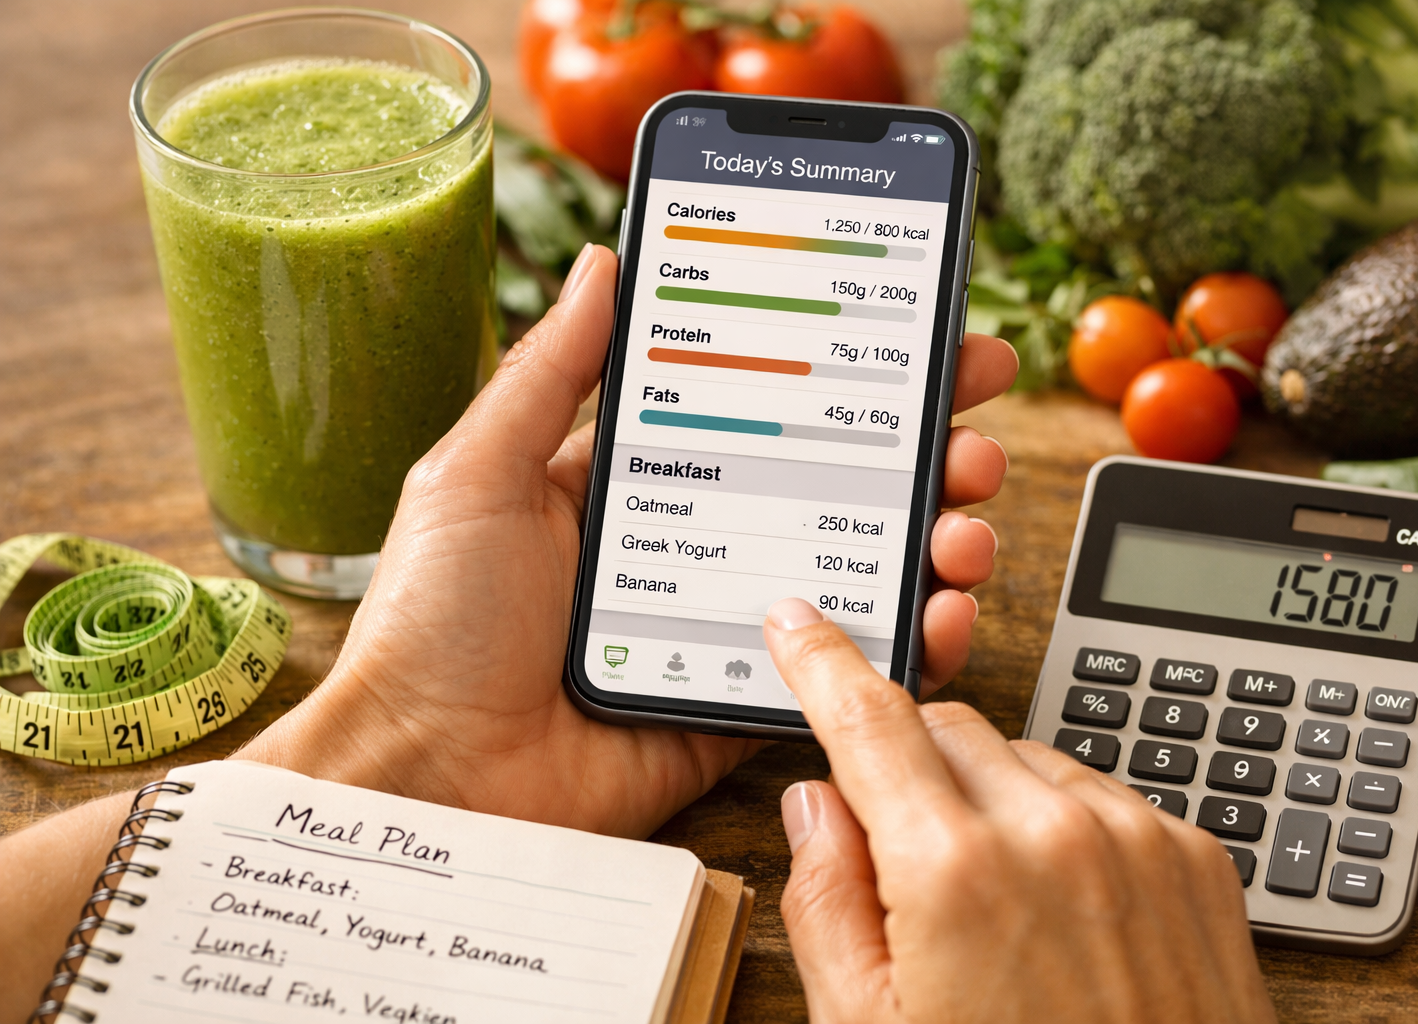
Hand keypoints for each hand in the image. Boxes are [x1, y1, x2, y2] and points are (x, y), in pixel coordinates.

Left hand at [240, 244, 1018, 838]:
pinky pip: (843, 672)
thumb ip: (549, 373)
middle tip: (969, 437)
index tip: (924, 337)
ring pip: (859, 573)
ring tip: (963, 527)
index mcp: (644, 483)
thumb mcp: (479, 471)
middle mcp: (700, 547)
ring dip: (932, 542)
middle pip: (837, 488)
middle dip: (921, 456)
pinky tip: (937, 614)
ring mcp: (730, 628)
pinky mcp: (745, 704)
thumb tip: (602, 263)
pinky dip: (906, 645)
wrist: (429, 774)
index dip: (848, 377)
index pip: (770, 412)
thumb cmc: (434, 620)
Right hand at [764, 598, 1276, 1023]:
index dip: (820, 663)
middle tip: (897, 855)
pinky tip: (1061, 913)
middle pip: (945, 729)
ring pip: (1023, 759)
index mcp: (954, 872)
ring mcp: (1135, 838)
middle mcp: (1053, 831)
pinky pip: (1098, 795)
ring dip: (987, 800)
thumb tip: (817, 805)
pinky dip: (1060, 825)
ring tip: (994, 913)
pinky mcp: (1194, 857)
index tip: (799, 625)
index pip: (867, 719)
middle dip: (905, 765)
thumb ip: (826, 901)